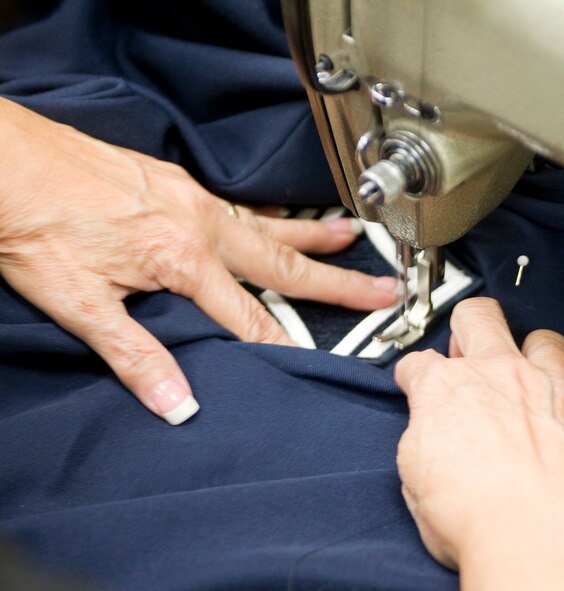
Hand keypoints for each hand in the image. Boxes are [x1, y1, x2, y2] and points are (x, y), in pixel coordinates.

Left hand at [0, 98, 397, 424]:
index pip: (248, 317)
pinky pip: (238, 207)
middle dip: (338, 281)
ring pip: (267, 225)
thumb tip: (177, 403)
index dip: (282, 344)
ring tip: (349, 237)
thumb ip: (135, 355)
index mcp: (182, 259)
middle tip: (382, 287)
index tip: (317, 362)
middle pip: (284, 262)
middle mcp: (198, 223)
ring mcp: (189, 198)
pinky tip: (276, 218)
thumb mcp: (78, 303)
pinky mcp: (172, 182)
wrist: (1, 160)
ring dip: (312, 236)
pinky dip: (269, 217)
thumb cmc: (32, 223)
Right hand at [394, 297, 563, 589]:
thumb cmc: (472, 517)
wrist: (537, 538)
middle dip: (470, 326)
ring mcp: (552, 385)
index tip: (421, 388)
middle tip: (471, 353)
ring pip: (546, 340)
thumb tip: (429, 426)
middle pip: (479, 316)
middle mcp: (499, 373)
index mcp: (446, 388)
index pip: (420, 363)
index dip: (417, 376)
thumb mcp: (414, 474)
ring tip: (533, 384)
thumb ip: (423, 433)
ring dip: (536, 356)